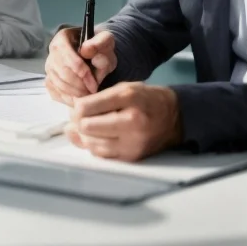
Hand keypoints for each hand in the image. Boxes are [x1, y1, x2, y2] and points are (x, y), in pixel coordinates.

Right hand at [44, 25, 116, 104]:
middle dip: (79, 87)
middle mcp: (52, 51)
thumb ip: (101, 42)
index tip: (95, 85)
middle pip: (63, 74)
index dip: (82, 74)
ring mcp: (49, 66)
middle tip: (93, 93)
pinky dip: (68, 99)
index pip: (69, 59)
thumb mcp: (106, 40)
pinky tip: (80, 98)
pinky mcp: (49, 79)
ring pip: (59, 85)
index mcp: (63, 37)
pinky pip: (55, 93)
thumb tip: (86, 50)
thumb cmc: (100, 47)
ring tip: (89, 95)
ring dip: (75, 94)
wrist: (96, 55)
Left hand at [65, 82, 181, 161]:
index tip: (78, 106)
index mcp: (128, 97)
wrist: (174, 117)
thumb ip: (97, 99)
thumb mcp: (124, 88)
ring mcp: (133, 141)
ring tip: (92, 126)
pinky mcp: (133, 156)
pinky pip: (102, 155)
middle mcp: (132, 121)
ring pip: (92, 144)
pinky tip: (101, 136)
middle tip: (81, 117)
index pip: (87, 107)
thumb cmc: (146, 99)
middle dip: (79, 122)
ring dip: (86, 135)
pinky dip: (96, 146)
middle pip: (87, 127)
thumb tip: (71, 115)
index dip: (76, 108)